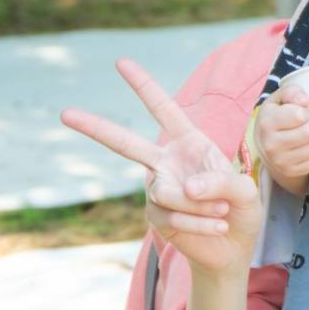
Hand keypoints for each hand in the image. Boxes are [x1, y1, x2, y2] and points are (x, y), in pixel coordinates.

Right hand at [60, 57, 260, 275]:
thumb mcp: (245, 191)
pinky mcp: (155, 216)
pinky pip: (174, 215)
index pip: (164, 110)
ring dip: (202, 204)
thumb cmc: (242, 210)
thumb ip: (222, 182)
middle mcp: (165, 162)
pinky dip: (201, 222)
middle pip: (125, 143)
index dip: (144, 86)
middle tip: (64, 113)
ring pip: (168, 191)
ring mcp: (156, 189)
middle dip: (94, 128)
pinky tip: (217, 226)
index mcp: (189, 142)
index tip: (121, 62)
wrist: (234, 247)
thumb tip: (185, 187)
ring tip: (221, 211)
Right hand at [257, 84, 308, 192]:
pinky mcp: (289, 171)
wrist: (265, 145)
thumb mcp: (280, 99)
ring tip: (306, 135)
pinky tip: (307, 147)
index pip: (299, 115)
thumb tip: (305, 101)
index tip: (300, 113)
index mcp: (266, 122)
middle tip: (305, 124)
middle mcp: (270, 143)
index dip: (305, 112)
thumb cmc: (277, 117)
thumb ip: (292, 92)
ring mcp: (279, 160)